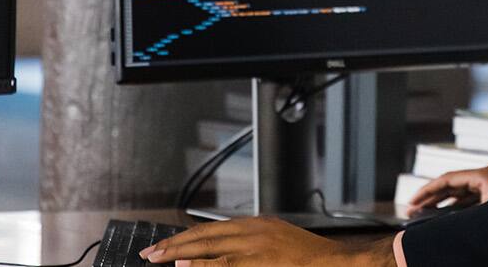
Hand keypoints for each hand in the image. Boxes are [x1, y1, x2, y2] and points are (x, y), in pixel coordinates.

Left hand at [140, 217, 392, 266]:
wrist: (337, 263)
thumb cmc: (310, 260)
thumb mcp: (279, 244)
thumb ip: (253, 246)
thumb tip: (223, 257)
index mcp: (257, 225)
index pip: (211, 230)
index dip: (185, 237)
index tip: (165, 246)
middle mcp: (253, 231)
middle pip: (204, 235)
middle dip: (174, 243)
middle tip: (151, 252)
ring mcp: (256, 245)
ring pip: (209, 245)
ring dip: (178, 252)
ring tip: (156, 258)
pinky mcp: (260, 261)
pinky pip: (225, 263)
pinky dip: (201, 263)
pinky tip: (183, 264)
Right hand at [404, 166, 487, 211]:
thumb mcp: (484, 215)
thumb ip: (458, 217)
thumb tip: (438, 222)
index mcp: (484, 175)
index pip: (447, 179)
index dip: (427, 191)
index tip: (412, 201)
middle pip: (452, 185)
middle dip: (432, 198)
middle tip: (413, 209)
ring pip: (460, 193)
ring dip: (443, 204)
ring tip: (425, 214)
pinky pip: (470, 200)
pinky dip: (456, 208)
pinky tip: (445, 217)